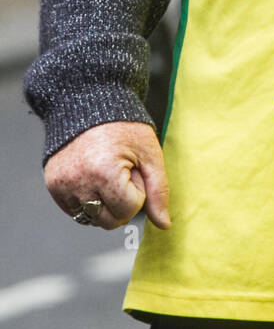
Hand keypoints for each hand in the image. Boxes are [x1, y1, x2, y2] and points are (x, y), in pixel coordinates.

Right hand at [44, 121, 170, 230]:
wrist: (90, 103)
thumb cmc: (124, 126)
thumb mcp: (150, 153)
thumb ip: (158, 190)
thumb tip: (164, 225)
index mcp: (104, 172)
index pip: (128, 209)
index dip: (137, 191)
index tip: (133, 169)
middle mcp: (78, 182)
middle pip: (108, 221)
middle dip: (122, 203)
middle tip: (121, 173)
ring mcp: (62, 185)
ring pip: (91, 219)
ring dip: (104, 205)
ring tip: (107, 175)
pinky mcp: (53, 186)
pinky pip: (75, 212)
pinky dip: (87, 201)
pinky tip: (93, 178)